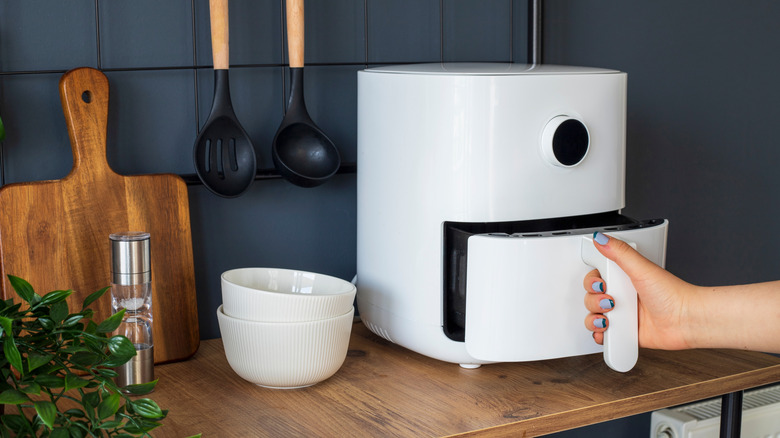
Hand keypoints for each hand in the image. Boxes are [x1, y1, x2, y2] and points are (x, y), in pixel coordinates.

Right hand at [583, 232, 693, 349]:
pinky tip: (607, 330)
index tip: (601, 283)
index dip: (592, 282)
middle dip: (594, 300)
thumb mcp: (642, 268)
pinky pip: (604, 334)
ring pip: (593, 316)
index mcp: (624, 278)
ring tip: (609, 318)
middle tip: (610, 300)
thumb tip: (600, 238)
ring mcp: (623, 315)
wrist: (687, 321)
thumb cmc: (673, 295)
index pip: (596, 277)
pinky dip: (600, 334)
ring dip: (594, 318)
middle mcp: (622, 295)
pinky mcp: (625, 332)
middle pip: (591, 297)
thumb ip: (620, 252)